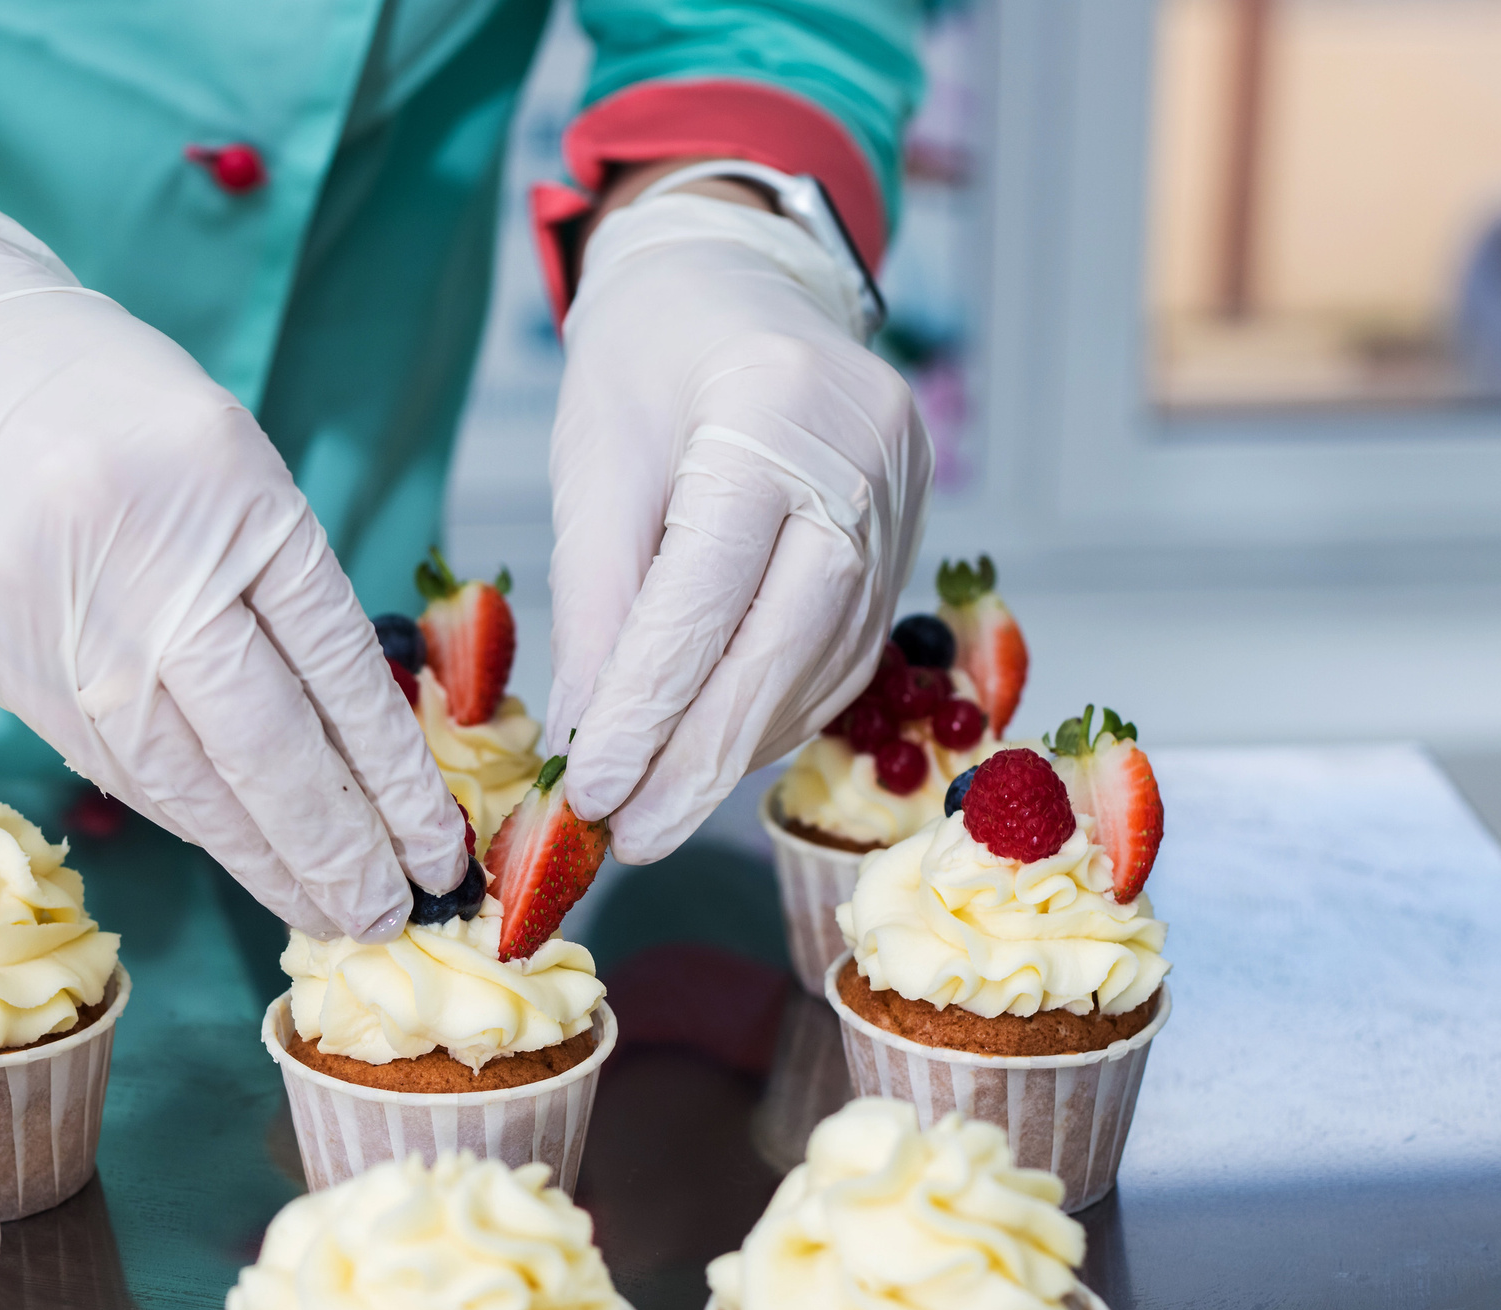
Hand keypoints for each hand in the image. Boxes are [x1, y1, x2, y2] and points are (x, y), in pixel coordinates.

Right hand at [0, 183, 466, 938]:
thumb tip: (344, 729)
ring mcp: (63, 621)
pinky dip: (183, 815)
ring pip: (181, 776)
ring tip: (324, 911)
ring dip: (260, 857)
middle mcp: (146, 561)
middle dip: (334, 843)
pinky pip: (112, 762)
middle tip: (388, 914)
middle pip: (264, 740)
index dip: (391, 772)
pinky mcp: (0, 663)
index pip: (332, 663)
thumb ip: (270, 578)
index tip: (434, 846)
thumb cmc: (93, 396)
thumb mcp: (215, 452)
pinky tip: (234, 854)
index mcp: (228, 488)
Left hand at [546, 187, 932, 862]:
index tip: (591, 794)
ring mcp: (904, 500)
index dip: (649, 712)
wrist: (739, 280)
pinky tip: (715, 752)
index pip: (707, 599)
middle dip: (699, 761)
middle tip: (630, 838)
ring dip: (737, 751)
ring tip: (657, 811)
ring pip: (822, 665)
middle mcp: (862, 460)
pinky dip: (775, 711)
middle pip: (784, 648)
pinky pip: (845, 651)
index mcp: (773, 415)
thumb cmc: (647, 360)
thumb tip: (591, 741)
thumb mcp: (597, 464)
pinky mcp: (909, 535)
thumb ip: (600, 603)